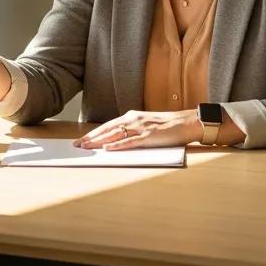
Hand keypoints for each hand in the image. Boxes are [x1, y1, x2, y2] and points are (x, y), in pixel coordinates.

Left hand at [74, 110, 201, 149]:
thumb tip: (116, 141)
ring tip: (87, 147)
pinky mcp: (149, 136)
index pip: (108, 126)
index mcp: (131, 116)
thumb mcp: (146, 125)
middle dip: (91, 137)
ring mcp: (141, 127)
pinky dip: (118, 146)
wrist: (187, 122)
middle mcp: (133, 119)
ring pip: (115, 135)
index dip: (93, 133)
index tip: (81, 140)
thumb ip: (132, 130)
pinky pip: (131, 142)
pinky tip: (109, 149)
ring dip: (99, 141)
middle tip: (77, 145)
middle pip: (107, 129)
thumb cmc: (167, 126)